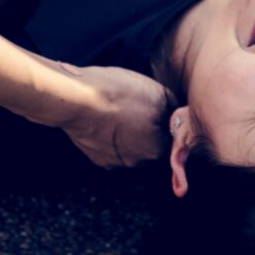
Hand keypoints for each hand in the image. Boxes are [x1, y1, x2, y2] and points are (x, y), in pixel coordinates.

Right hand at [45, 62, 169, 169]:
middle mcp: (136, 163)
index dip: (165, 119)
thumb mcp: (157, 92)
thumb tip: (176, 112)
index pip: (170, 138)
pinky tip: (104, 116)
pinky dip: (108, 133)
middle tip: (138, 106)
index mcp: (156, 150)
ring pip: (128, 146)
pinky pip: (108, 145)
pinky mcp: (94, 156)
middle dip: (147, 128)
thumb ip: (172, 107)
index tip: (157, 107)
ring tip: (119, 109)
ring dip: (127, 131)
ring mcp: (112, 162)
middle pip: (149, 144)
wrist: (78, 100)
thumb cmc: (119, 95)